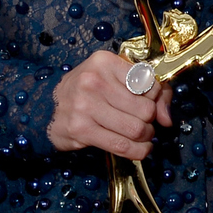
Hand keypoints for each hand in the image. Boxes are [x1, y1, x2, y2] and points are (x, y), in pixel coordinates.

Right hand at [48, 50, 173, 159]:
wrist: (45, 107)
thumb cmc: (89, 91)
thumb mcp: (116, 79)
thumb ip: (152, 91)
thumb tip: (167, 119)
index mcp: (105, 62)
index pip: (149, 83)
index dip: (155, 97)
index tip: (148, 102)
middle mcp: (94, 80)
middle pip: (145, 109)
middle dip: (151, 121)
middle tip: (145, 123)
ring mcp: (85, 105)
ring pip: (136, 129)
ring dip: (145, 137)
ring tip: (142, 136)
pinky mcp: (80, 129)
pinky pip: (120, 145)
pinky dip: (137, 151)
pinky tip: (141, 149)